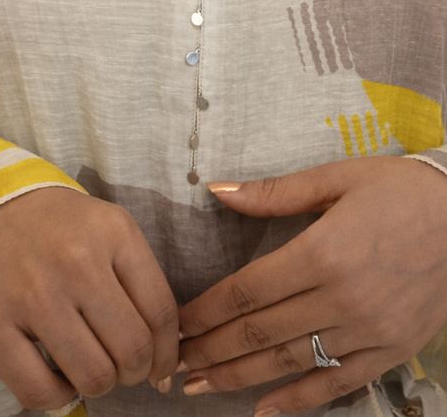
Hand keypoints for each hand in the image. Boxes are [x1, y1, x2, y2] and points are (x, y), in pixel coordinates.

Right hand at [0, 187, 178, 410]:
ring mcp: (33, 295)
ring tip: (92, 366)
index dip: (168, 352)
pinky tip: (60, 375)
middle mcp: (77, 262)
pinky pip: (40, 391)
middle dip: (137, 371)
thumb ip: (140, 281)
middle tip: (124, 366)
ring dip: (101, 383)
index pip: (161, 312)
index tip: (161, 365)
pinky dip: (59, 396)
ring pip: (94, 376)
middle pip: (133, 350)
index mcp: (114, 233)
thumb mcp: (110, 228)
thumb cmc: (59, 224)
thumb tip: (163, 359)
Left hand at [178, 156, 446, 414]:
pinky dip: (298, 402)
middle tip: (173, 363)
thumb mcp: (336, 178)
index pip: (247, 291)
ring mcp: (368, 331)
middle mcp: (341, 298)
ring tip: (199, 387)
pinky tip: (264, 411)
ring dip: (239, 378)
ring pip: (290, 363)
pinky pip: (337, 384)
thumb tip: (214, 188)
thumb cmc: (397, 190)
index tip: (176, 322)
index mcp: (323, 251)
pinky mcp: (392, 351)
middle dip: (211, 350)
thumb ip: (273, 192)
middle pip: (260, 333)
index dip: (206, 311)